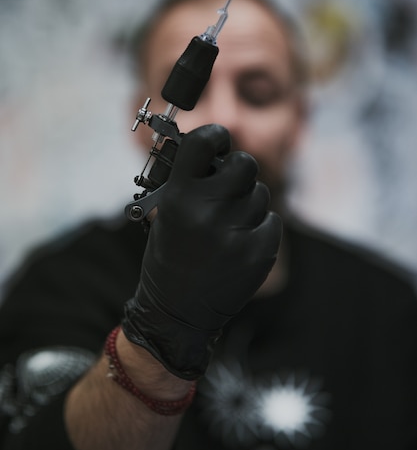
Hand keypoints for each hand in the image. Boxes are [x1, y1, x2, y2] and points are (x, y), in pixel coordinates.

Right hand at [123, 124, 280, 378]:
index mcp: (179, 199)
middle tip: (228, 183)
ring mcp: (238, 234)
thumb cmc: (168, 260)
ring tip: (229, 222)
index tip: (218, 141)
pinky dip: (260, 225)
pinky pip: (272, 219)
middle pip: (245, 164)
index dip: (214, 136)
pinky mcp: (260, 253)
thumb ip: (187, 181)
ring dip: (248, 201)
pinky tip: (241, 240)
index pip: (203, 143)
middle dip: (237, 170)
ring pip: (260, 193)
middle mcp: (209, 212)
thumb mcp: (164, 215)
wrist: (177, 313)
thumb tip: (210, 151)